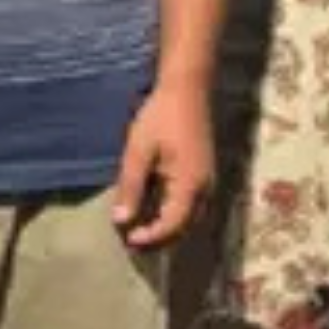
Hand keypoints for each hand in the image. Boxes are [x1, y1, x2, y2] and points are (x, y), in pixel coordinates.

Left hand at [112, 81, 212, 248]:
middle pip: (184, 227)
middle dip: (159, 237)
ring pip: (189, 218)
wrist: (187, 88)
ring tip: (140, 228)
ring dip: (167, 226)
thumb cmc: (160, 116)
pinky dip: (173, 213)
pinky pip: (191, 204)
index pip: (171, 225)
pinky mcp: (204, 173)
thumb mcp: (139, 152)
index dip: (150, 237)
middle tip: (131, 240)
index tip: (128, 240)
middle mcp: (205, 188)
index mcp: (190, 186)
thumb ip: (131, 188)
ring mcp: (207, 181)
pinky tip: (154, 208)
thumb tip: (121, 221)